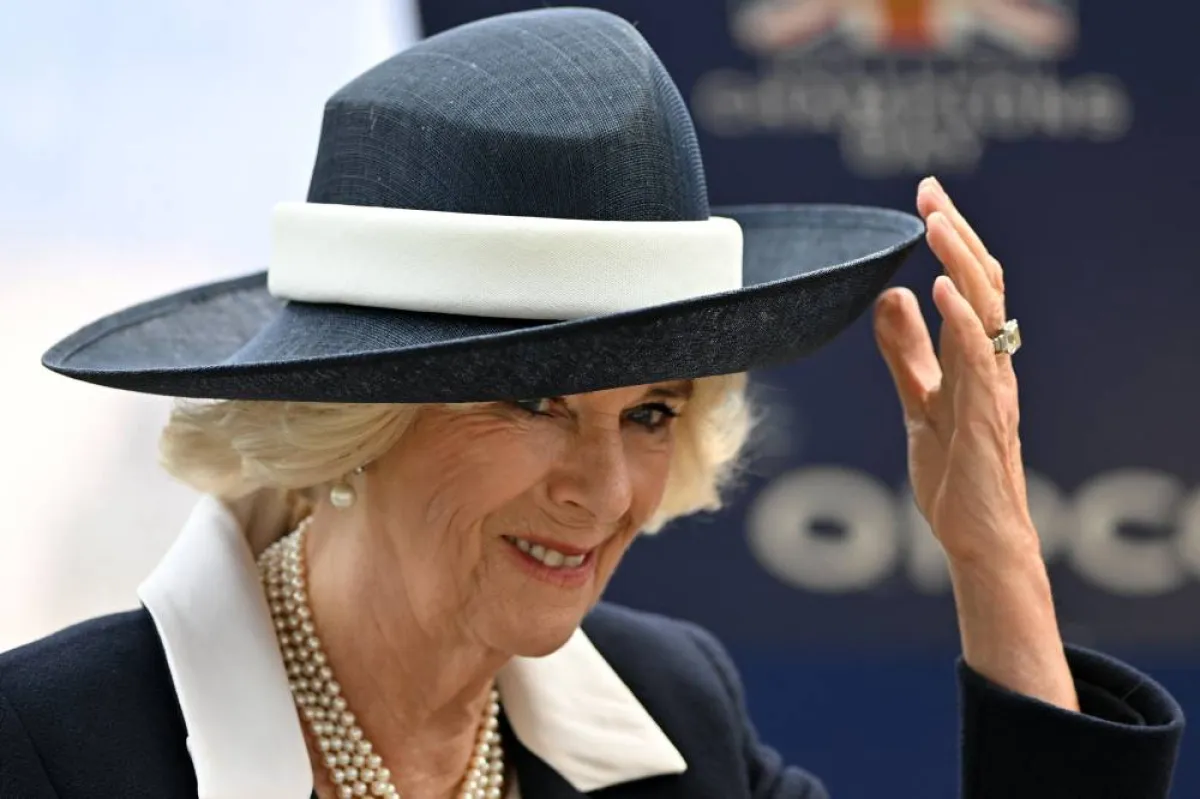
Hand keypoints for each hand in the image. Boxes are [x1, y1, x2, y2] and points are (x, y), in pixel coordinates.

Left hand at [873, 177, 1032, 566]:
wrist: (978, 538)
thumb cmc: (955, 474)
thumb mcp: (918, 400)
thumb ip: (905, 352)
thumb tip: (889, 297)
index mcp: (975, 357)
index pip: (970, 283)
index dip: (951, 239)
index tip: (926, 197)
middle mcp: (991, 364)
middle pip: (983, 284)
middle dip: (956, 234)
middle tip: (929, 192)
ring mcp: (991, 389)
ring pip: (985, 311)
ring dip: (959, 263)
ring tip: (936, 223)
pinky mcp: (983, 418)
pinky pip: (977, 360)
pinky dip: (961, 321)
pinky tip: (940, 290)